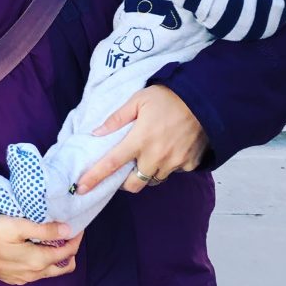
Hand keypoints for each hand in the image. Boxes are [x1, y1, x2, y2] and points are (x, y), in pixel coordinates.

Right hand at [0, 215, 82, 285]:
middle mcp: (35, 274)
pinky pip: (37, 273)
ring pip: (50, 271)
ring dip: (56, 256)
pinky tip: (35, 248)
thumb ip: (44, 229)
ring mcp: (24, 279)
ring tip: (52, 238)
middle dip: (70, 250)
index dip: (76, 238)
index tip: (78, 225)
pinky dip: (43, 262)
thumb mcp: (17, 225)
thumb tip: (68, 230)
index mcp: (38, 261)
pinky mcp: (14, 279)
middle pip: (64, 266)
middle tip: (67, 233)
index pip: (68, 252)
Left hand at [76, 85, 207, 194]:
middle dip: (124, 182)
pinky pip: (172, 172)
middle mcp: (156, 156)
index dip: (95, 177)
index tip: (81, 188)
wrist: (205, 100)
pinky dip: (166, 166)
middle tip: (122, 170)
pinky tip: (168, 151)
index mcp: (140, 139)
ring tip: (147, 155)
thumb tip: (96, 133)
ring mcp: (175, 162)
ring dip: (145, 172)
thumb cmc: (167, 97)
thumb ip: (116, 118)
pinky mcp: (190, 164)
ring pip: (153, 179)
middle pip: (133, 184)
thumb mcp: (137, 100)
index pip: (112, 163)